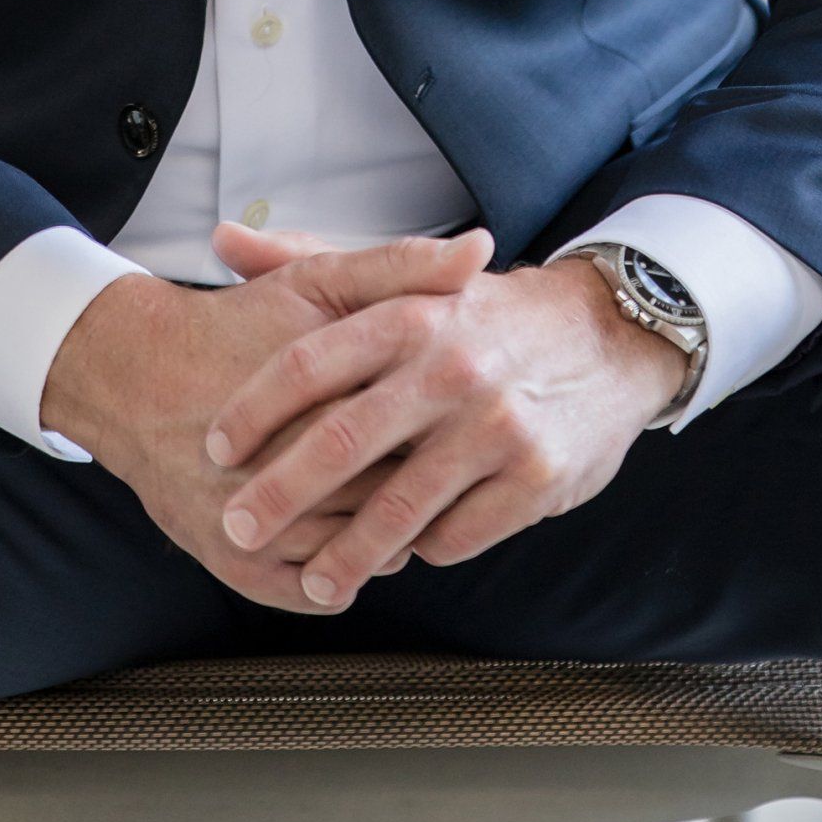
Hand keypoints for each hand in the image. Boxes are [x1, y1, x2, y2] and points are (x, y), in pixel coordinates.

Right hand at [40, 226, 493, 613]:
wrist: (136, 377)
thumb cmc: (236, 324)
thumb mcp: (316, 281)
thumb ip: (400, 267)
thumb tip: (478, 251)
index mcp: (315, 394)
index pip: (411, 432)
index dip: (446, 431)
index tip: (465, 422)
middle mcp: (280, 466)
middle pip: (386, 494)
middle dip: (424, 488)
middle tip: (448, 475)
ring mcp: (255, 524)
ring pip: (353, 550)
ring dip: (390, 539)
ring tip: (412, 512)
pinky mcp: (234, 562)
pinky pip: (311, 591)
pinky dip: (344, 577)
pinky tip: (361, 548)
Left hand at [201, 250, 689, 611]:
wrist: (607, 337)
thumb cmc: (484, 316)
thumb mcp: (408, 280)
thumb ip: (312, 260)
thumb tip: (223, 240)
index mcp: (411, 314)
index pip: (311, 363)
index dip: (254, 410)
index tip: (214, 449)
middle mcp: (450, 367)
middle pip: (344, 441)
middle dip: (280, 493)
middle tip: (237, 528)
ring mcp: (496, 426)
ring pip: (399, 508)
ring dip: (346, 554)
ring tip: (312, 581)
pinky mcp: (534, 478)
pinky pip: (458, 535)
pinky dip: (423, 550)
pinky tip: (403, 555)